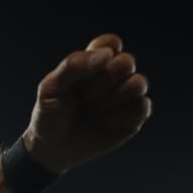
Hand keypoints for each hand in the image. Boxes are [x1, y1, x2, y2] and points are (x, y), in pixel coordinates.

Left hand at [23, 34, 150, 173]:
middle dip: (105, 80)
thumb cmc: (50, 114)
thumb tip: (107, 55)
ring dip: (115, 98)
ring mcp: (125, 96)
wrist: (52, 149)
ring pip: (140, 83)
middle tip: (86, 96)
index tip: (87, 69)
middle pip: (127, 62)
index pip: (111, 43)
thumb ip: (74, 65)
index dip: (104, 52)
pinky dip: (121, 116)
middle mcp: (113, 77)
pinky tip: (105, 124)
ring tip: (96, 110)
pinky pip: (142, 107)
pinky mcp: (133, 117)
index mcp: (93, 63)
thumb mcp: (51, 88)